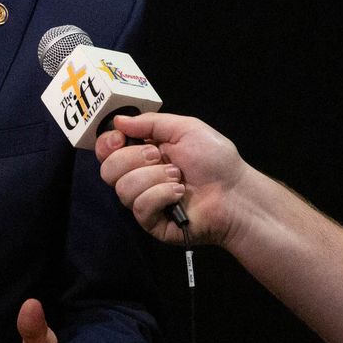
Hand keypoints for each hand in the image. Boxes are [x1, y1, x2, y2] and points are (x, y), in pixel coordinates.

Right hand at [95, 112, 246, 248]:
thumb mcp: (185, 128)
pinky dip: (160, 195)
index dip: (107, 143)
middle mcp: (139, 177)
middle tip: (159, 157)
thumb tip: (118, 120)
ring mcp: (144, 201)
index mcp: (143, 153)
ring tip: (178, 177)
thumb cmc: (216, 160)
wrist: (235, 192)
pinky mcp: (152, 223)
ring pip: (123, 189)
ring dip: (153, 178)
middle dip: (134, 159)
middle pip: (108, 170)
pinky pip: (140, 207)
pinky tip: (179, 194)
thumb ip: (150, 122)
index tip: (120, 138)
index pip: (107, 151)